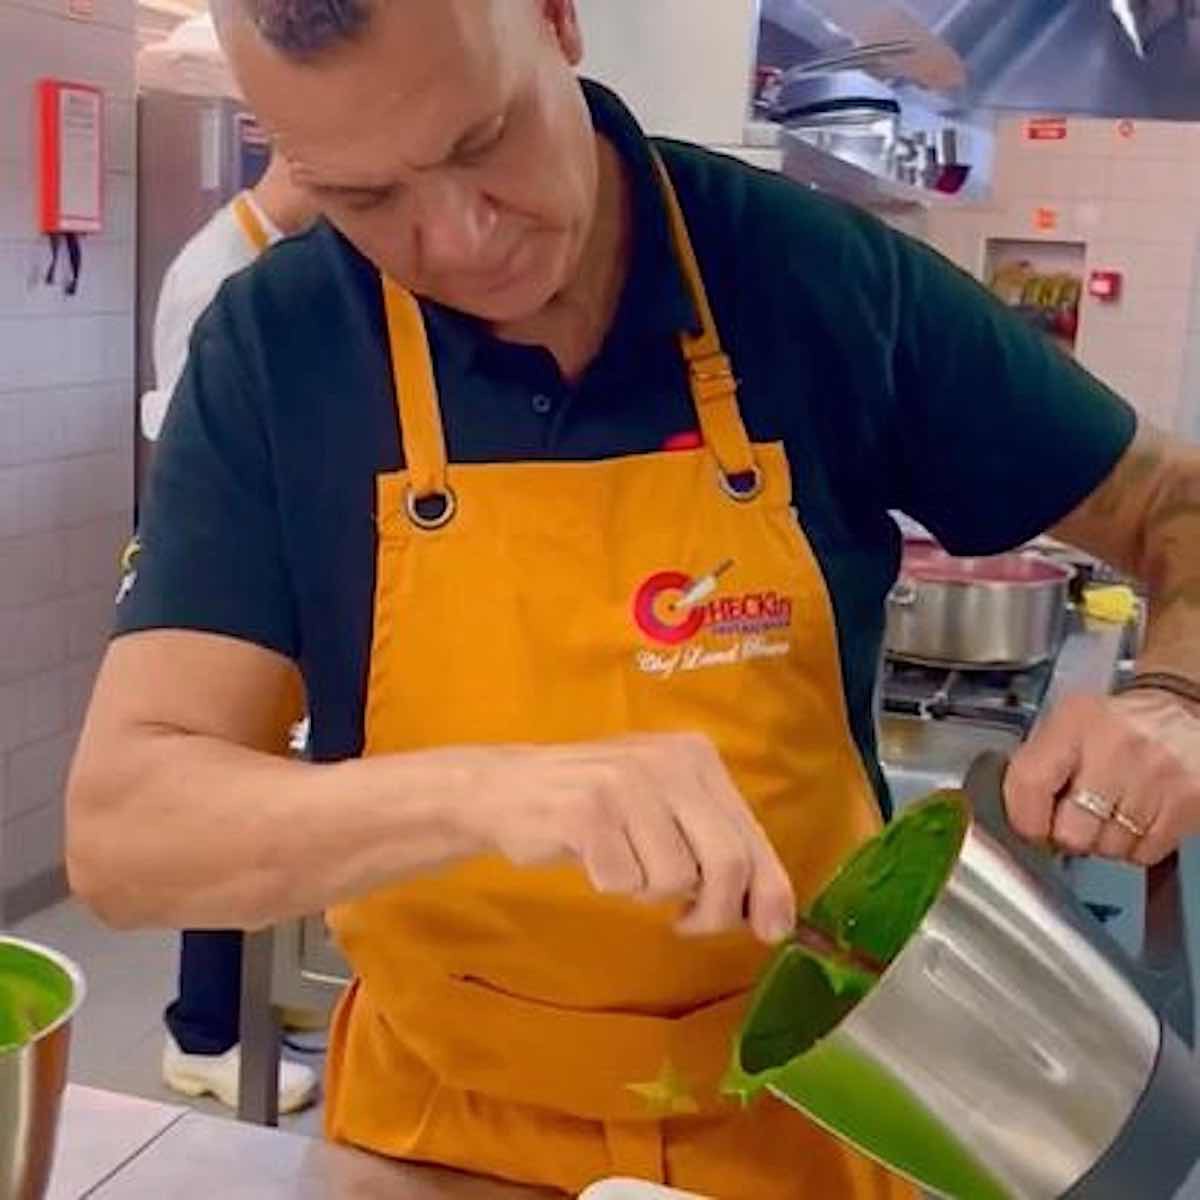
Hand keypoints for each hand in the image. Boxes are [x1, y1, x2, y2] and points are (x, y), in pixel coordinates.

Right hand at [450, 732, 795, 943]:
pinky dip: (609, 885)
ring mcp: (627, 782)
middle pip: (726, 862)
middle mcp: (668, 761)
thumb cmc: (599, 810)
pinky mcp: (588, 810)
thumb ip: (718, 851)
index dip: (769, 891)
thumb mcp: (667, 813)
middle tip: (686, 924)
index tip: (772, 931)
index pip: (750, 836)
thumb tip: (778, 921)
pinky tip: (592, 856)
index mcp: (696, 757)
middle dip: (714, 911)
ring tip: (622, 863)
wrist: (508, 789)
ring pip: (674, 878)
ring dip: (647, 891)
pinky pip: (622, 882)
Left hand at [1005, 692, 1199, 864]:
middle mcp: (1115, 747)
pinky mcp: (1189, 801)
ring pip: (1109, 848)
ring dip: (1104, 840)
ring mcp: (1156, 776)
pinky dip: (1136, 846)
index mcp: (1075, 722)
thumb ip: (1038, 764)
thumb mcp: (1067, 725)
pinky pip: (1144, 853)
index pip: (1029, 783)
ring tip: (1112, 811)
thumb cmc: (1113, 724)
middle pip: (1072, 831)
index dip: (1025, 819)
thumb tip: (1018, 819)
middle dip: (1068, 834)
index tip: (1030, 826)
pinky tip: (1138, 818)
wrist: (1180, 710)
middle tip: (1076, 817)